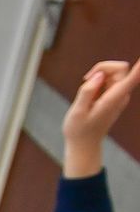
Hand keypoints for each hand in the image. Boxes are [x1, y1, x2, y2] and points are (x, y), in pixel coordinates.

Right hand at [61, 58, 139, 176]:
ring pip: (114, 71)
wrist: (84, 144)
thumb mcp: (77, 112)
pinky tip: (90, 97)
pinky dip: (98, 81)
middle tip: (85, 80)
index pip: (134, 78)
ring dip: (98, 76)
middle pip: (120, 67)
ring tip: (86, 95)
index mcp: (114, 98)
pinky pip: (110, 78)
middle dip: (102, 68)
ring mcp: (119, 94)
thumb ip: (87, 92)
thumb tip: (99, 74)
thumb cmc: (79, 130)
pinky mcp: (115, 94)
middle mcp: (121, 94)